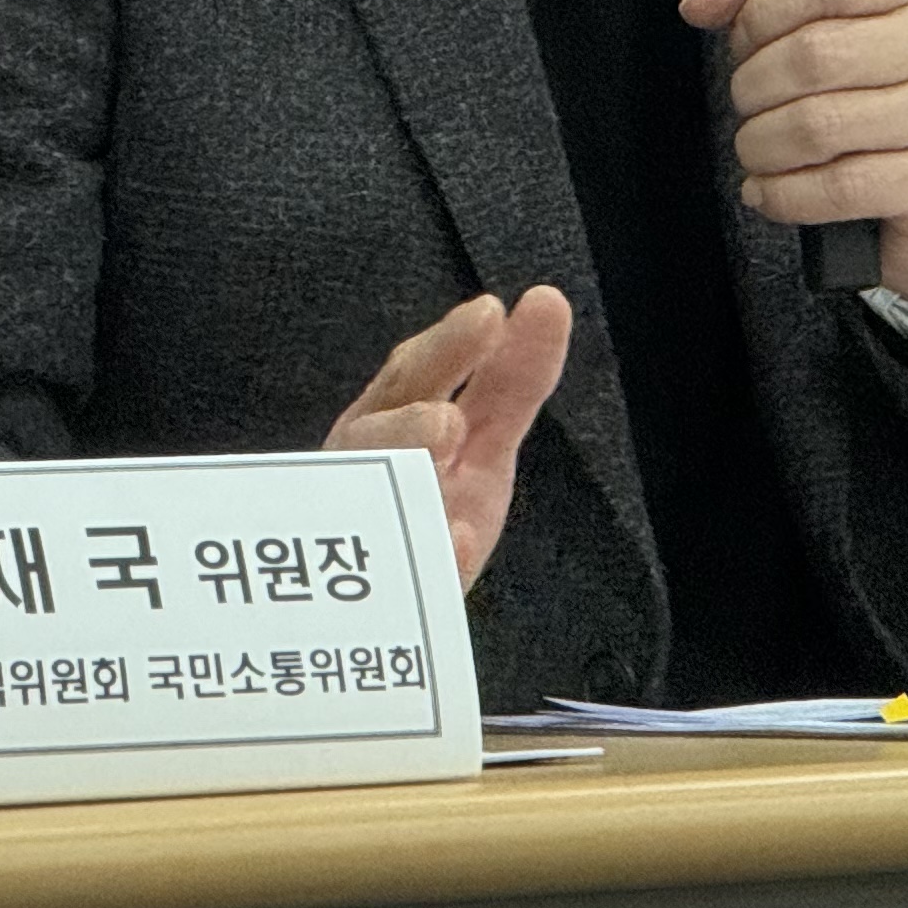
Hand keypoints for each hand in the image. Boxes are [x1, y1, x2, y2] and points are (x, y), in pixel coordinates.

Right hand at [324, 290, 571, 590]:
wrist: (392, 606)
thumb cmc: (435, 506)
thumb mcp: (482, 441)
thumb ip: (512, 380)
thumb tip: (548, 300)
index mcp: (386, 425)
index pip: (410, 378)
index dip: (448, 348)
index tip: (490, 316)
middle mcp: (361, 472)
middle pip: (374, 442)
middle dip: (404, 431)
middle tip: (445, 425)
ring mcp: (358, 538)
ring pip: (368, 509)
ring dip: (402, 488)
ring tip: (438, 467)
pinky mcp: (367, 599)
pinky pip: (392, 585)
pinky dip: (433, 562)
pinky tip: (460, 543)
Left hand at [683, 0, 907, 302]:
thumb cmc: (872, 86)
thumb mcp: (817, 16)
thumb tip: (701, 2)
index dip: (765, 12)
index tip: (747, 41)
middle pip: (817, 54)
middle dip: (754, 85)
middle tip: (747, 101)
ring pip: (821, 125)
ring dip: (762, 143)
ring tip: (755, 145)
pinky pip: (839, 187)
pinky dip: (784, 194)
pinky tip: (768, 188)